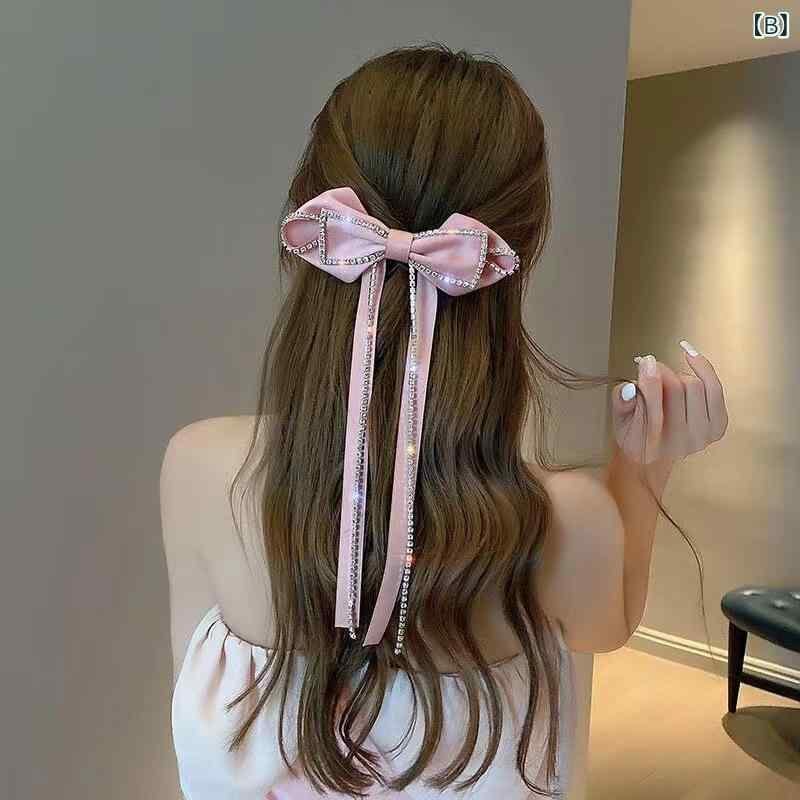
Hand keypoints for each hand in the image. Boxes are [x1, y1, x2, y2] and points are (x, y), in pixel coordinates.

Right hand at [611, 340, 728, 464]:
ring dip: (678, 375)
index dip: (650, 379)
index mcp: (650, 444)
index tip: (645, 361)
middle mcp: (679, 443)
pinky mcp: (718, 426)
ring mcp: (702, 435)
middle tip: (651, 365)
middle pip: (676, 388)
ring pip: (695, 385)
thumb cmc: (636, 432)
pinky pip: (714, 389)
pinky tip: (690, 357)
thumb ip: (621, 402)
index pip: (653, 404)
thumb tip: (630, 388)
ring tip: (667, 379)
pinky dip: (703, 368)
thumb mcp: (619, 418)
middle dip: (662, 371)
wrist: (656, 452)